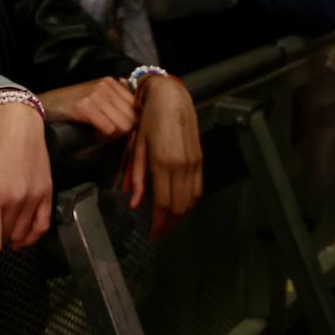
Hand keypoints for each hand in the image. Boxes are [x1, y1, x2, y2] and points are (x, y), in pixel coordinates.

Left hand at [0, 101, 52, 261]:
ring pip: (21, 235)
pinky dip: (31, 236)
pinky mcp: (47, 193)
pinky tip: (22, 237)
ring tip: (1, 228)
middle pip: (4, 239)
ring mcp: (33, 198)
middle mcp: (14, 202)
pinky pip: (42, 226)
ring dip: (9, 236)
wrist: (14, 122)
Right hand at [40, 77, 138, 140]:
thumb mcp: (94, 95)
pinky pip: (108, 129)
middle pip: (131, 118)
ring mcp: (95, 95)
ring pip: (122, 125)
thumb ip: (114, 101)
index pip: (136, 108)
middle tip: (109, 136)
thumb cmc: (70, 103)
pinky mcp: (85, 107)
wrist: (43, 103)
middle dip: (123, 132)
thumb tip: (135, 119)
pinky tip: (93, 135)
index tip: (119, 131)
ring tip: (100, 135)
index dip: (131, 123)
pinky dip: (103, 137)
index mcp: (111, 82)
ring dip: (113, 136)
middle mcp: (106, 85)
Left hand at [125, 76, 202, 240]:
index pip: (162, 204)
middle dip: (169, 225)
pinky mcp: (200, 160)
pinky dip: (190, 202)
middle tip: (159, 233)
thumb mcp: (136, 147)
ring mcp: (193, 163)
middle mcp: (181, 166)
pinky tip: (180, 206)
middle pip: (178, 207)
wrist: (171, 99)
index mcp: (162, 164)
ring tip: (168, 223)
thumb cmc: (148, 120)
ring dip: (180, 216)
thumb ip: (136, 176)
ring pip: (190, 200)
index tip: (153, 235)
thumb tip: (134, 203)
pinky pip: (198, 188)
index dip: (158, 224)